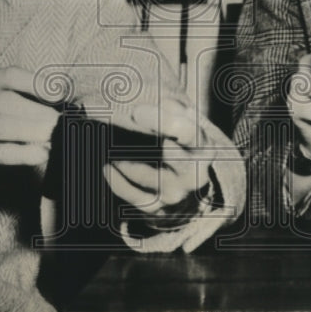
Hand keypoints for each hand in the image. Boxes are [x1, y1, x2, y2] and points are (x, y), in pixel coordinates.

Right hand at [0, 66, 63, 212]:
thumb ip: (20, 100)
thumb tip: (61, 100)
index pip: (10, 75)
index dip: (38, 83)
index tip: (61, 93)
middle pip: (7, 100)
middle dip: (38, 110)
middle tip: (62, 121)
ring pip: (2, 125)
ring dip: (33, 130)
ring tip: (53, 136)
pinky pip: (0, 152)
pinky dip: (24, 153)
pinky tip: (41, 153)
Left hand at [102, 99, 214, 223]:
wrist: (191, 189)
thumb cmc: (185, 147)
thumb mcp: (188, 126)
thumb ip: (176, 110)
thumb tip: (159, 102)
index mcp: (204, 149)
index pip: (187, 133)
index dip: (162, 121)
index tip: (137, 112)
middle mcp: (194, 174)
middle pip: (167, 154)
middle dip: (139, 138)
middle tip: (114, 125)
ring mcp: (175, 194)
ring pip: (142, 174)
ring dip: (121, 157)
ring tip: (106, 142)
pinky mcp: (157, 209)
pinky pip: (130, 194)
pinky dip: (116, 179)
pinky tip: (107, 166)